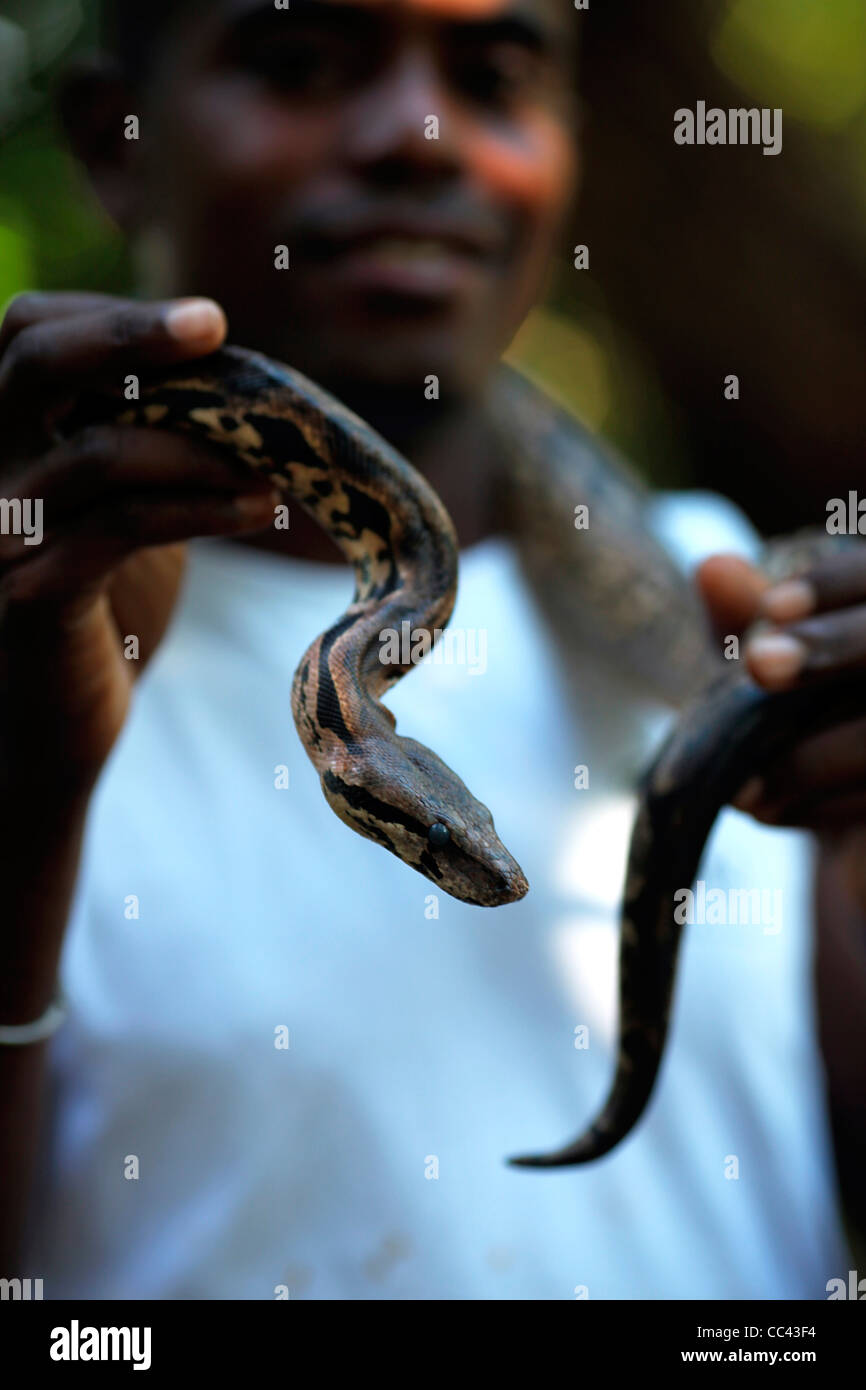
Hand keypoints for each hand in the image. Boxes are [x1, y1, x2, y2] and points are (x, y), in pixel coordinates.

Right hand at [0, 292, 279, 789]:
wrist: (56, 717)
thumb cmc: (102, 598)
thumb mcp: (124, 496)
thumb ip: (147, 430)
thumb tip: (231, 365)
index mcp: (2, 432)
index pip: (28, 330)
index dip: (113, 316)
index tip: (209, 323)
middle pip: (32, 360)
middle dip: (132, 334)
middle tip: (216, 328)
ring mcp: (0, 530)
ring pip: (97, 450)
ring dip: (200, 446)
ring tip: (273, 464)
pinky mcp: (30, 594)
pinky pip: (121, 528)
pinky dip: (200, 509)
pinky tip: (256, 508)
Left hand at [696, 550, 865, 906]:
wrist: (844, 811)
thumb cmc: (802, 712)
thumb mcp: (767, 665)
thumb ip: (744, 617)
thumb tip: (711, 568)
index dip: (832, 585)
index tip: (771, 606)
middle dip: (829, 646)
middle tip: (758, 662)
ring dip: (812, 756)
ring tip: (740, 785)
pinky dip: (826, 806)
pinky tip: (773, 813)